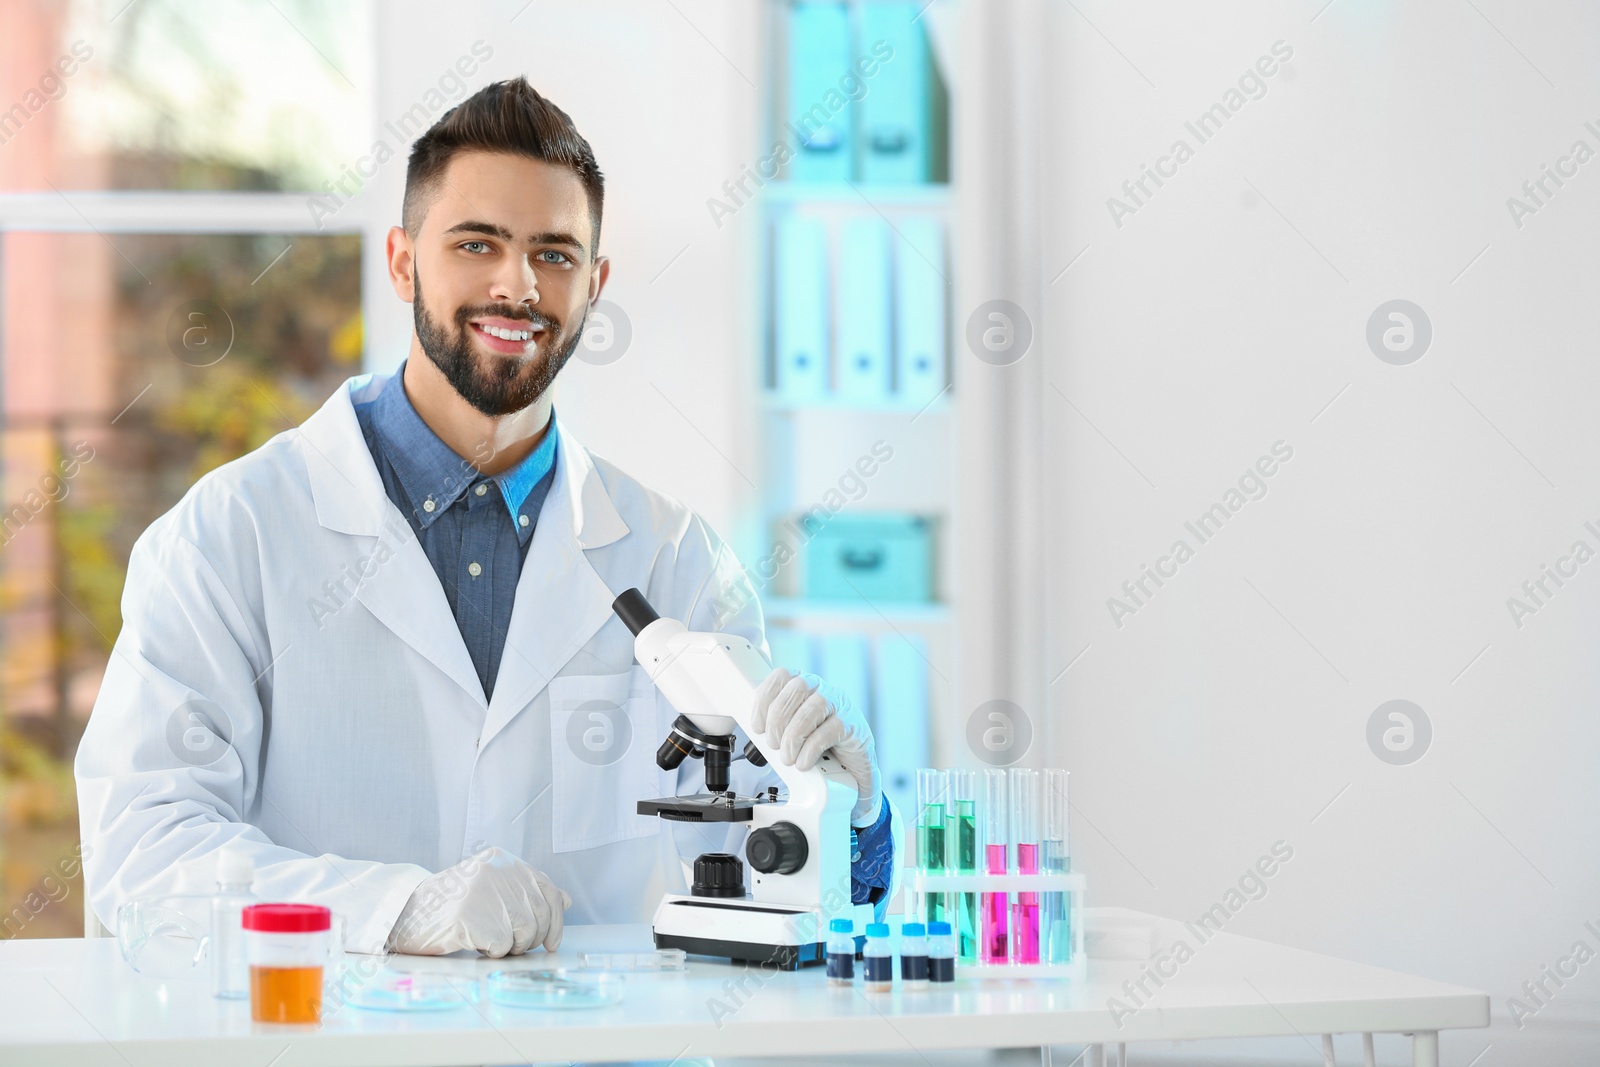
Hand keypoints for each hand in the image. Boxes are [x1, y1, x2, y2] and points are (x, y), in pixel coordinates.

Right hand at [388, 846, 570, 957]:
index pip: (547, 889)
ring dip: (511, 947)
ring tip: (488, 940)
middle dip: (531, 938)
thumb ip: (526, 892)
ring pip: (525, 932)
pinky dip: (491, 952)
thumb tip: (565, 901)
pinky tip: (473, 942)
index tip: (552, 941)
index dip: (555, 920)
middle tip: (511, 945)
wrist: (403, 914)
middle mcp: (497, 871)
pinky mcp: (471, 917)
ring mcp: (483, 892)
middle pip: (540, 914)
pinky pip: (501, 946)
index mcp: (503, 860)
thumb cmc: (450, 906)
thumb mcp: (490, 889)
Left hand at [751, 667, 882, 826]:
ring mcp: (840, 704)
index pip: (780, 676)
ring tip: (789, 757)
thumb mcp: (790, 735)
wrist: (849, 773)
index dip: (764, 700)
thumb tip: (754, 731)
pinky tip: (804, 762)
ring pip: (813, 707)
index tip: (758, 726)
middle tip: (774, 745)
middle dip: (777, 720)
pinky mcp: (853, 724)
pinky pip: (831, 729)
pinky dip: (811, 749)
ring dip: (793, 736)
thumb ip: (773, 727)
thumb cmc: (818, 749)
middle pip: (796, 689)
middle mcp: (821, 689)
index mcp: (803, 686)